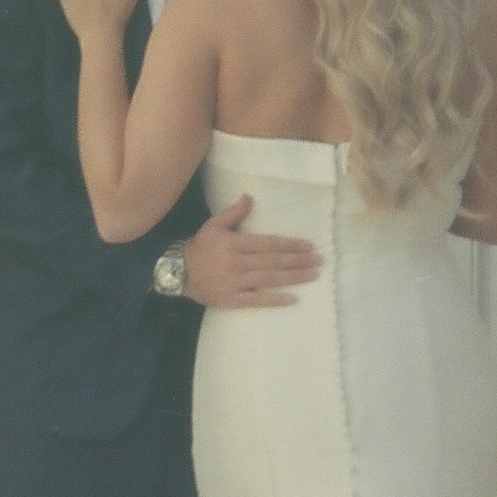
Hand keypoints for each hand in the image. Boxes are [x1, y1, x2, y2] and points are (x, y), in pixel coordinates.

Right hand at [183, 194, 322, 309]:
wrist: (178, 272)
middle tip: (319, 260)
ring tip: (313, 275)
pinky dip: (275, 300)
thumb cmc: (200, 247)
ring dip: (293, 277)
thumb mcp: (213, 225)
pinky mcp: (232, 299)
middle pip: (273, 261)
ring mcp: (235, 283)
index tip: (308, 246)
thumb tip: (250, 197)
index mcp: (235, 244)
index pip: (268, 244)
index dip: (290, 245)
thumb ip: (234, 212)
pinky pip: (256, 300)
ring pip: (269, 279)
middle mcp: (237, 263)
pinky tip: (292, 299)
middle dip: (298, 261)